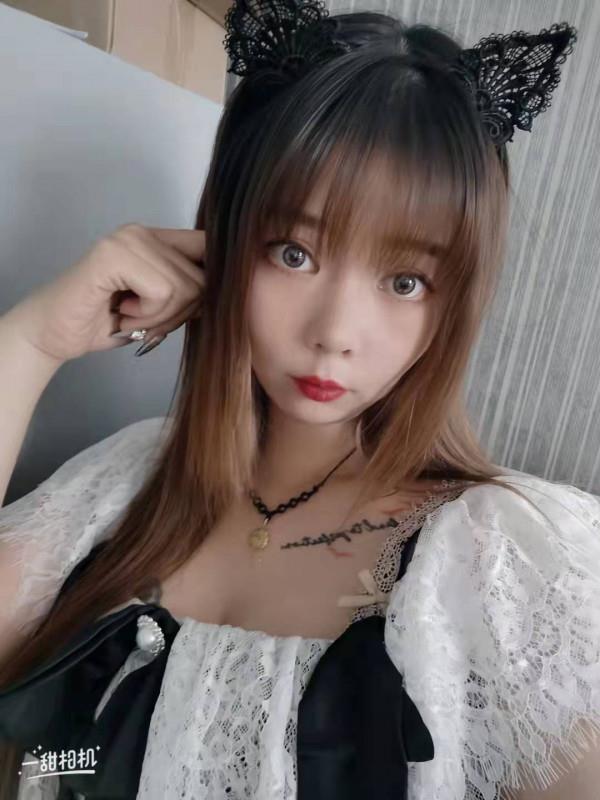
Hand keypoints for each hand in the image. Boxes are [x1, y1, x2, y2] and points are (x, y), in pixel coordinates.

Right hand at [5, 224, 206, 363]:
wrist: (56, 334)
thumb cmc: (107, 322)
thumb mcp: (161, 308)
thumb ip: (190, 292)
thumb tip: (232, 291)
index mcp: (157, 239)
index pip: (209, 247)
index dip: (217, 279)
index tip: (201, 308)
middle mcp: (144, 232)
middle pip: (204, 277)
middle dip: (181, 312)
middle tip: (146, 319)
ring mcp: (128, 240)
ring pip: (186, 287)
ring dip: (160, 318)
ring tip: (130, 316)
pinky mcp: (115, 256)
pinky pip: (163, 292)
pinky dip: (147, 316)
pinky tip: (121, 313)